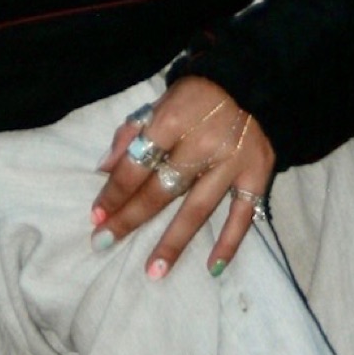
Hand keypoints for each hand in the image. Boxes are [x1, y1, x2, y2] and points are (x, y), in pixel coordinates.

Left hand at [93, 76, 275, 280]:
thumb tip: (103, 168)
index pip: (136, 165)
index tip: (96, 216)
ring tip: (153, 272)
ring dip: (173, 242)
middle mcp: (201, 145)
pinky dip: (229, 243)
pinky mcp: (257, 174)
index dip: (113, 192)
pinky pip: (242, 215)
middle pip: (160, 190)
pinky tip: (212, 268)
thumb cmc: (197, 96)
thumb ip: (131, 133)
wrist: (253, 82)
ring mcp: (231, 163)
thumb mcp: (160, 103)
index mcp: (172, 122)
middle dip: (130, 219)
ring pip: (197, 209)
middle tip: (105, 243)